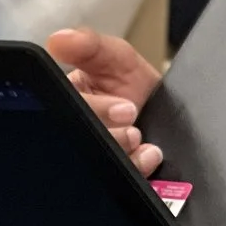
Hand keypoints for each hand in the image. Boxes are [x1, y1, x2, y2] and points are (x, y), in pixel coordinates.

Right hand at [47, 29, 163, 175]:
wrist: (166, 112)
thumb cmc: (130, 83)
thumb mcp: (113, 57)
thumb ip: (89, 45)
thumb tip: (58, 40)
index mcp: (62, 106)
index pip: (64, 112)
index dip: (94, 112)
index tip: (124, 106)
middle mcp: (71, 136)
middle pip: (80, 141)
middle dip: (111, 132)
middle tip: (133, 114)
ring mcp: (89, 161)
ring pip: (96, 166)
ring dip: (123, 151)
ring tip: (140, 136)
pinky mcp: (108, 182)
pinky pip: (115, 186)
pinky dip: (136, 170)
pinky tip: (149, 155)